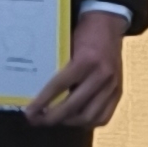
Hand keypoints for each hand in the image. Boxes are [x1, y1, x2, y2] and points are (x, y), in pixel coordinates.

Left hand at [28, 10, 126, 128]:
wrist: (110, 24)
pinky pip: (104, 116)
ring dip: (69, 122)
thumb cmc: (83, 34)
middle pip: (74, 106)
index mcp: (87, 61)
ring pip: (89, 116)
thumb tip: (35, 91)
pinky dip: (87, 122)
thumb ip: (57, 68)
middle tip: (37, 120)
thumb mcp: (67, 46)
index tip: (28, 113)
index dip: (42, 102)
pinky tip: (75, 119)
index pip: (60, 87)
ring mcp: (113, 85)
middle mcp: (102, 75)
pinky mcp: (119, 92)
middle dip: (52, 118)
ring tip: (56, 120)